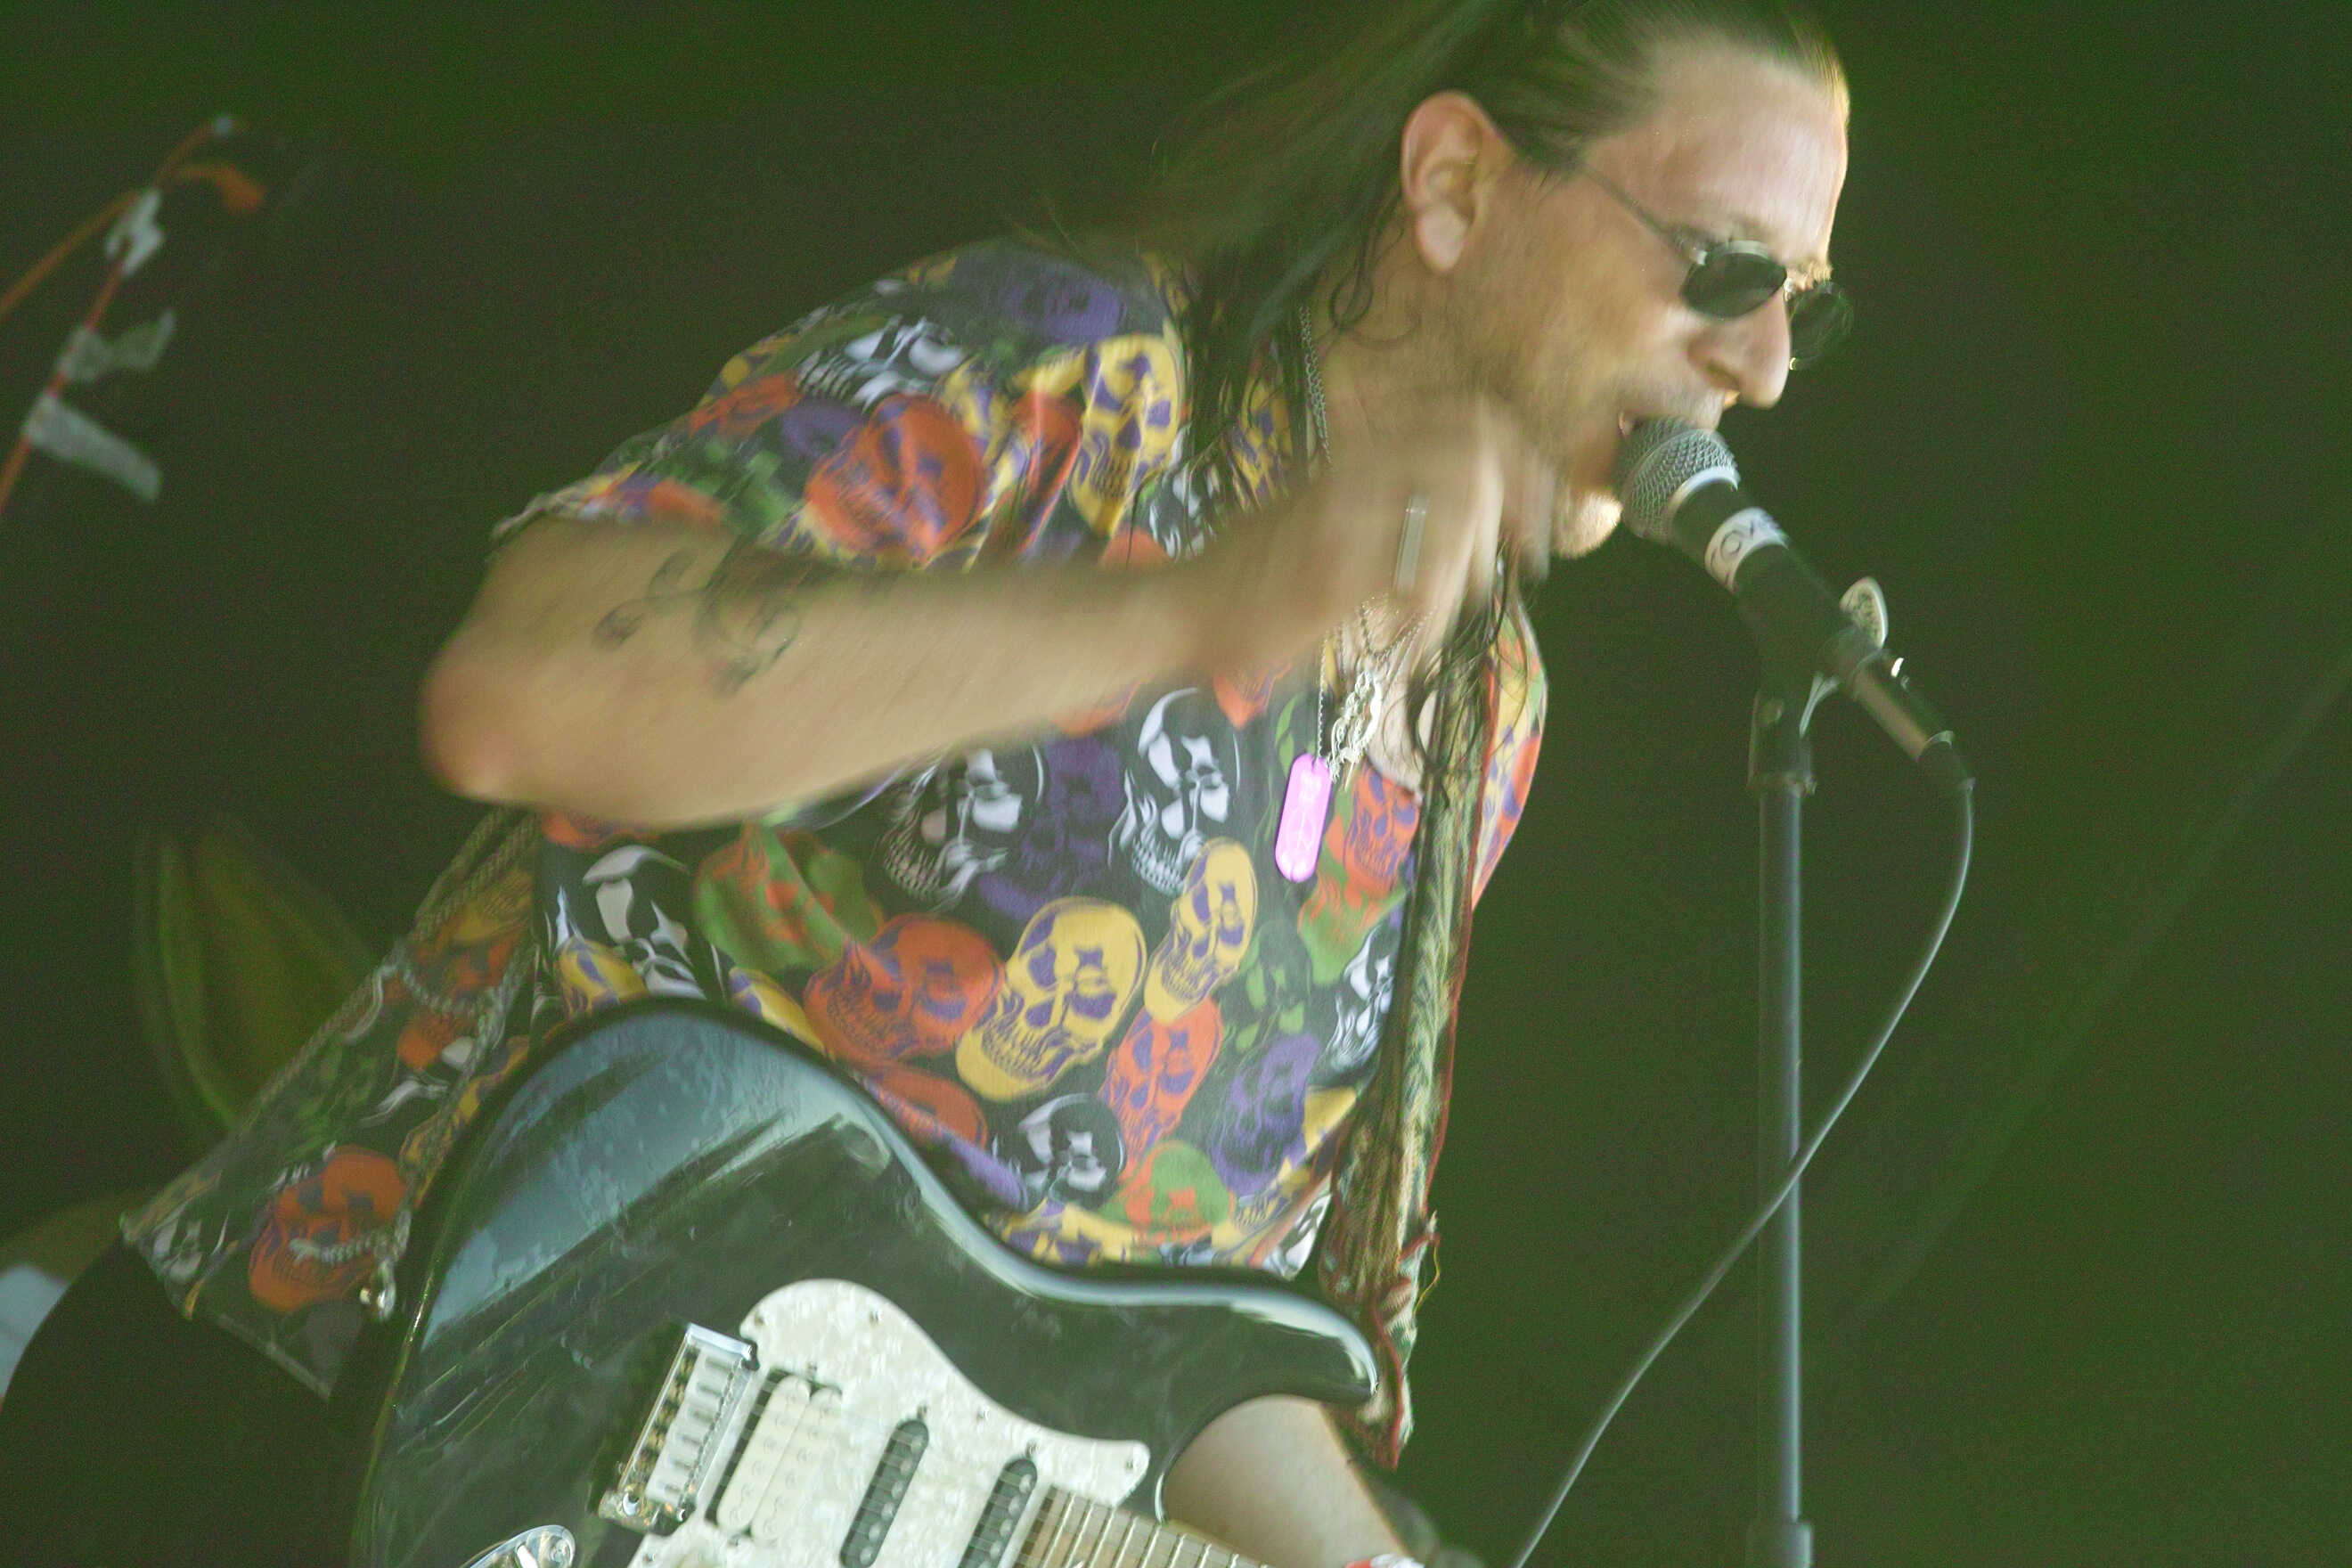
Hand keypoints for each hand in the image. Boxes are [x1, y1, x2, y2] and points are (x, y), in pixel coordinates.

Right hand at [1189, 394, 1557, 678]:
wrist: (1182, 607)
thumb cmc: (1251, 574)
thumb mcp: (1321, 513)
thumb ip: (1385, 501)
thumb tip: (1473, 515)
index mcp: (1357, 453)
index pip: (1465, 415)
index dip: (1518, 450)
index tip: (1539, 500)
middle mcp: (1354, 469)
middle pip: (1473, 446)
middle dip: (1519, 497)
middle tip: (1530, 549)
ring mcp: (1344, 515)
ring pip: (1455, 503)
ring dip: (1473, 558)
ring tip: (1454, 599)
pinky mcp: (1335, 570)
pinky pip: (1419, 570)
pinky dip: (1435, 606)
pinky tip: (1418, 629)